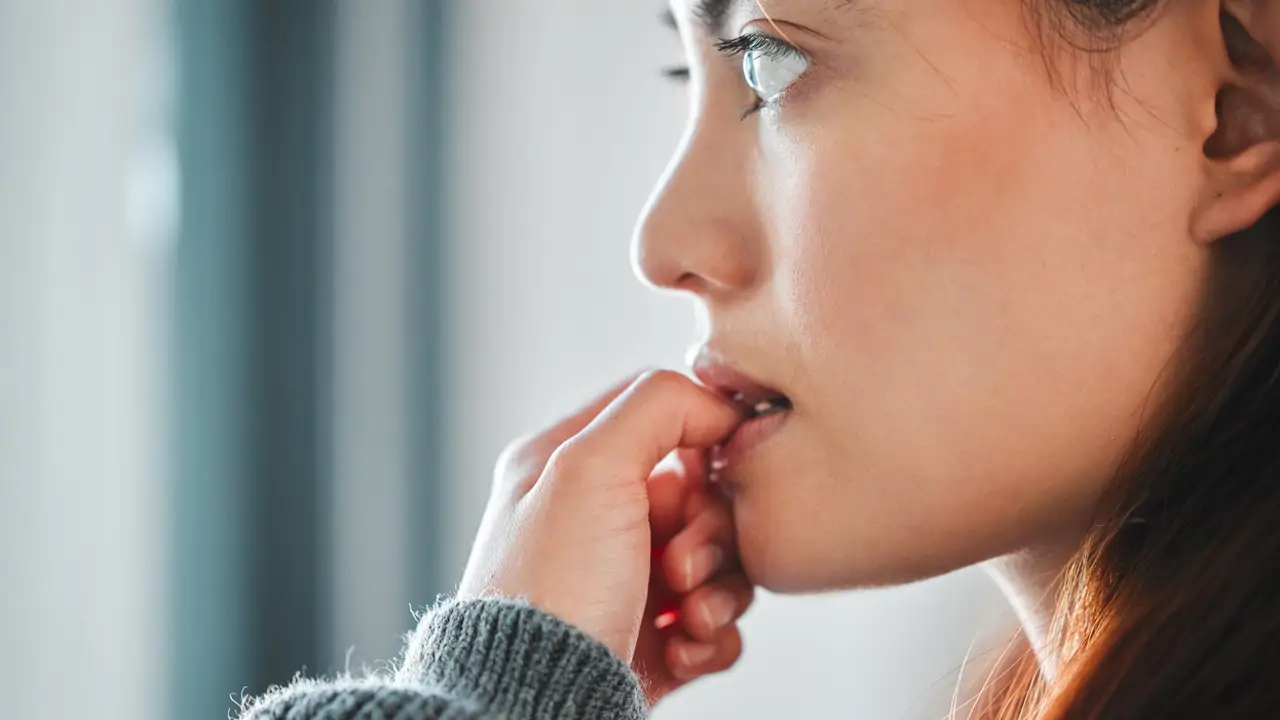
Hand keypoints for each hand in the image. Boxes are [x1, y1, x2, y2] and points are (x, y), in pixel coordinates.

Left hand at [457, 370, 753, 702]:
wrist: (535, 707)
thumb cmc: (551, 592)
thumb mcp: (590, 468)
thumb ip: (656, 407)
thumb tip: (715, 404)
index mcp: (567, 466)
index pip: (657, 412)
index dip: (702, 434)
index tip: (718, 465)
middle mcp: (595, 520)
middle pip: (700, 493)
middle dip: (709, 533)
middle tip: (680, 567)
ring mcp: (624, 582)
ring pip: (719, 560)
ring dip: (720, 589)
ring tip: (686, 616)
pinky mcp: (651, 640)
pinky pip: (717, 622)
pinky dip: (713, 637)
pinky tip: (682, 649)